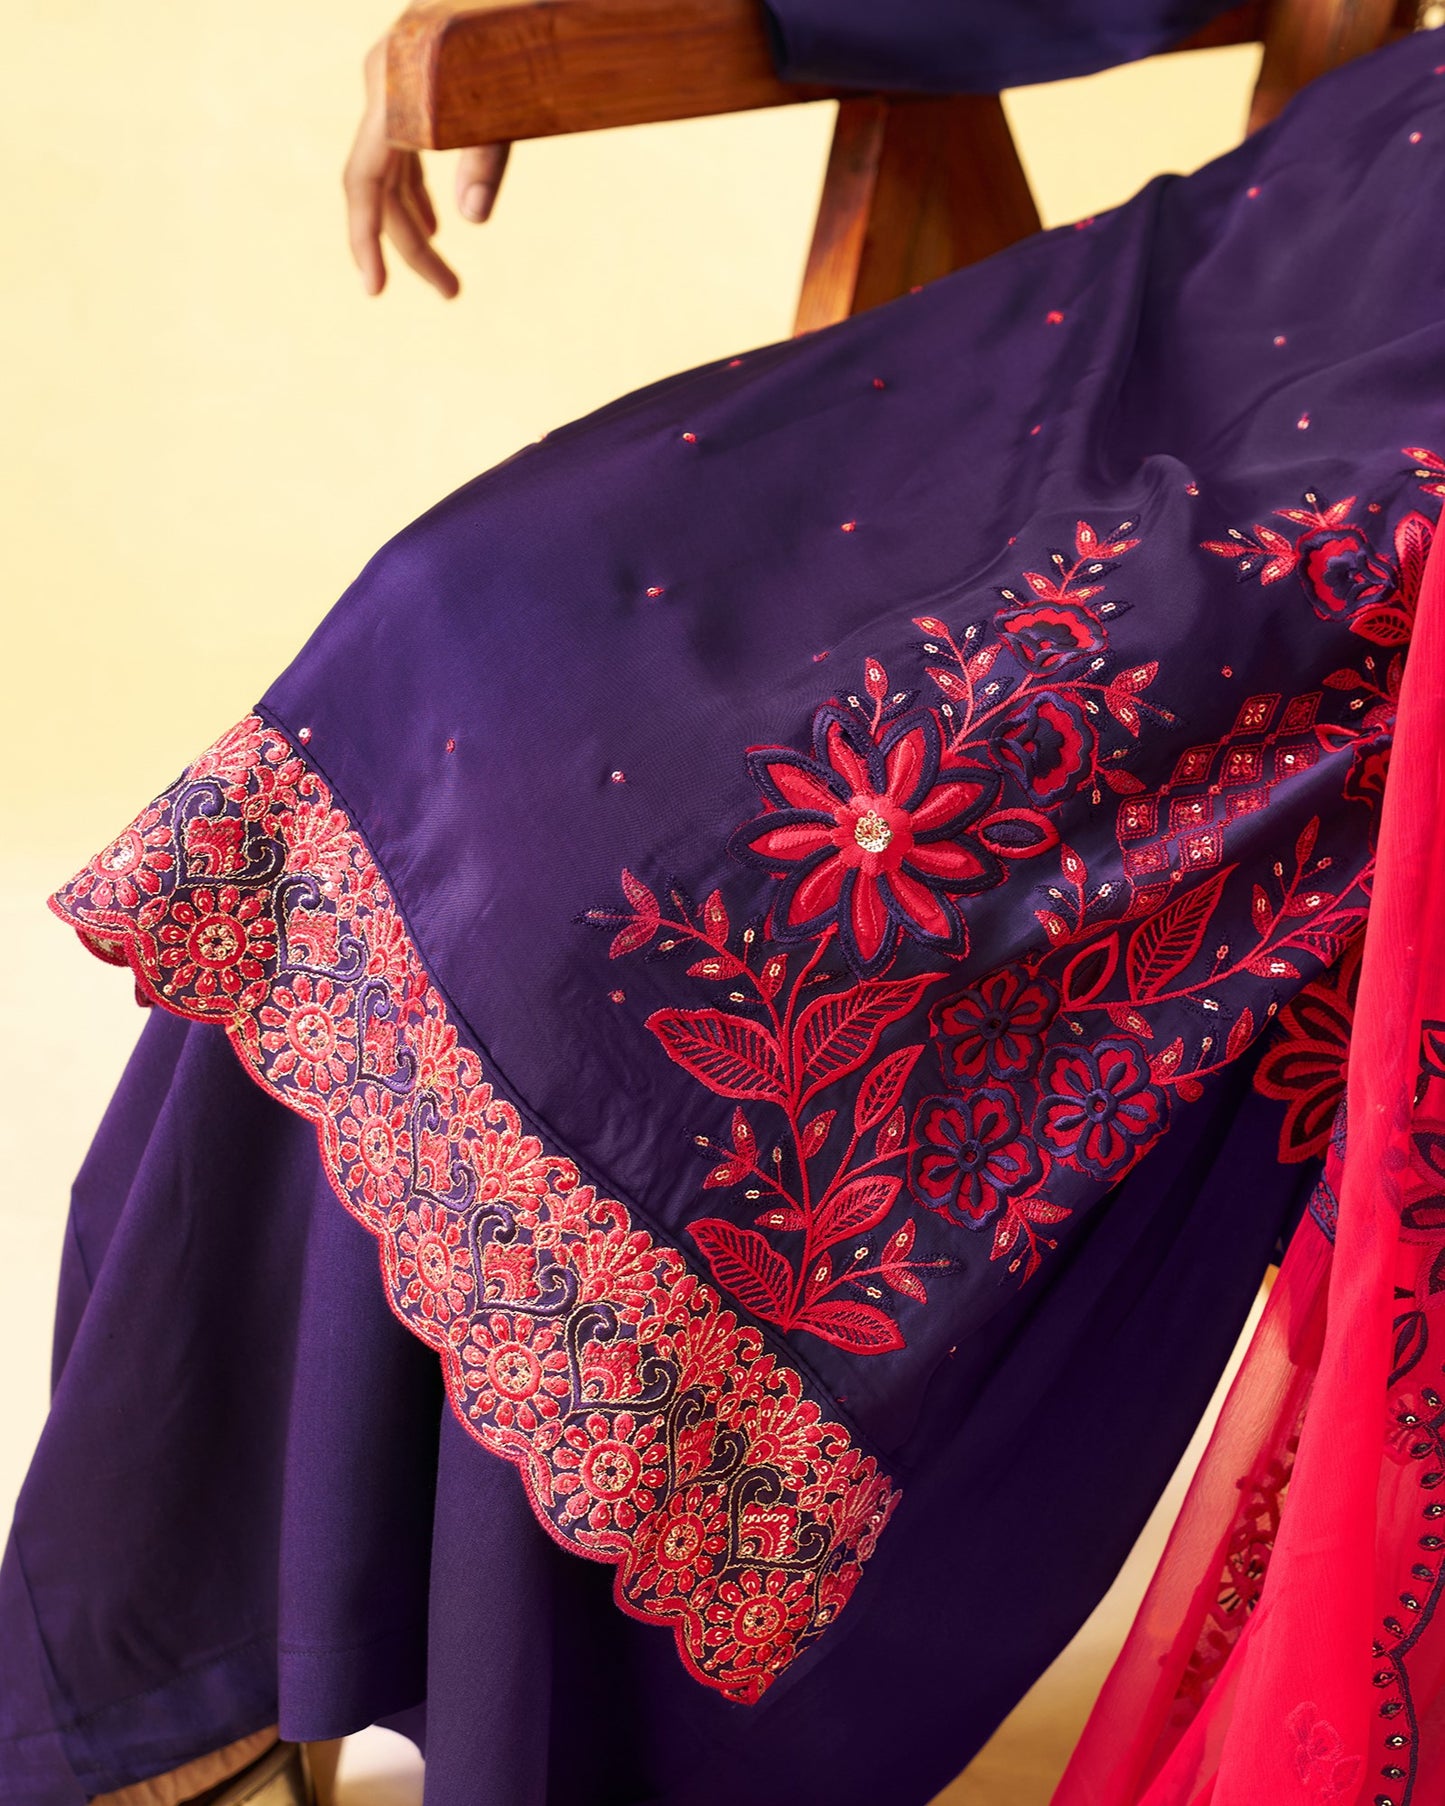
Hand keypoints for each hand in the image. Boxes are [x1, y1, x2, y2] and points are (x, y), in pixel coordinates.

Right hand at [343, 36, 511, 298]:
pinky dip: (419, 192)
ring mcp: (395, 85)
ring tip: (447, 277)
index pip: (365, 182)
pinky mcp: (413, 84)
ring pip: (395, 175)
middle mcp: (384, 88)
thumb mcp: (508, 98)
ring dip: (418, 228)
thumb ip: (486, 154)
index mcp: (393, 92)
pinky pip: (403, 152)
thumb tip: (472, 217)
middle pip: (385, 189)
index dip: (367, 239)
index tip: (375, 290)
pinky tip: (435, 223)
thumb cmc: (517, 29)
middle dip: (415, 248)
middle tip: (452, 294)